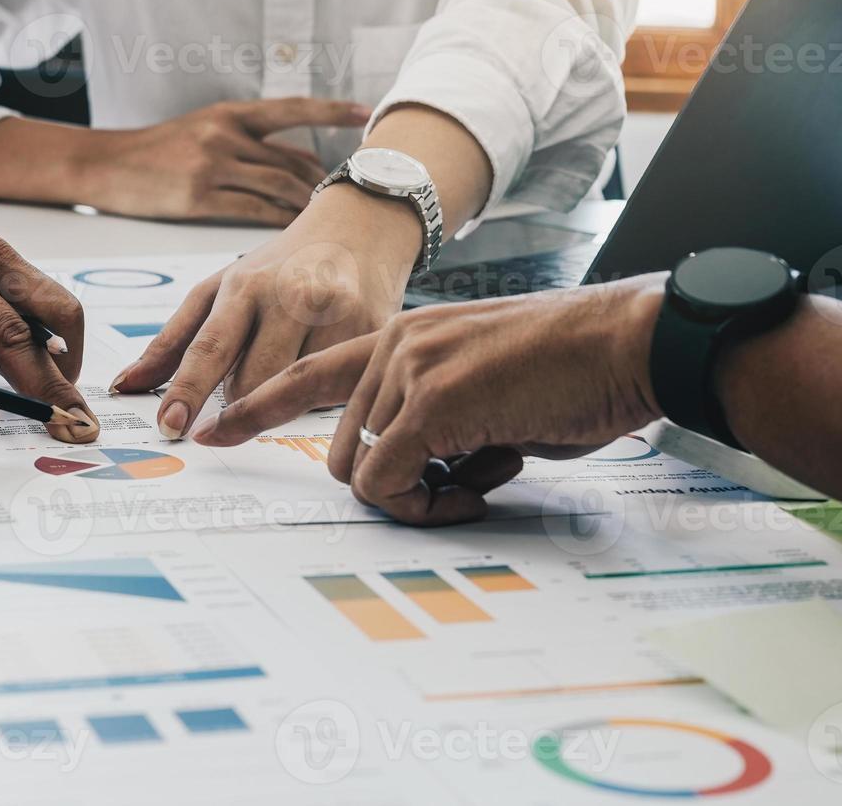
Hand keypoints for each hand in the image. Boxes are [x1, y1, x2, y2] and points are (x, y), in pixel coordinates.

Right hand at [77, 99, 368, 224]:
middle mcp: (224, 134)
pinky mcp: (199, 197)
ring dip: (305, 205)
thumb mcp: (203, 129)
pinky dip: (278, 222)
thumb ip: (249, 141)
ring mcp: (212, 165)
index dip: (330, 110)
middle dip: (322, 182)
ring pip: (278, 186)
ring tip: (325, 222)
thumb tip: (301, 163)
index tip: (365, 111)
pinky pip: (253, 211)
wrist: (107, 164)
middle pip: (290, 160)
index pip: (291, 108)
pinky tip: (293, 233)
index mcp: (228, 113)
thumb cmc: (158, 151)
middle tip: (348, 198)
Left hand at [112, 183, 423, 437]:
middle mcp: (291, 298)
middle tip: (241, 389)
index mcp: (244, 285)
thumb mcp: (220, 288)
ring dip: (280, 395)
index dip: (187, 391)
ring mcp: (336, 315)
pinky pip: (334, 388)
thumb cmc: (279, 264)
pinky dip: (320, 386)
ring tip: (286, 360)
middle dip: (239, 401)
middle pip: (253, 384)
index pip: (209, 348)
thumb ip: (172, 341)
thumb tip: (124, 386)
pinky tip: (322, 356)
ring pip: (294, 392)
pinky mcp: (372, 332)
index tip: (170, 427)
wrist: (360, 226)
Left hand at [192, 277, 666, 524]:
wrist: (625, 342)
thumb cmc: (571, 371)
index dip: (258, 404)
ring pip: (360, 470)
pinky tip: (482, 487)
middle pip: (339, 447)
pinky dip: (427, 505)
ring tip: (482, 478)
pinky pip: (388, 484)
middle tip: (459, 488)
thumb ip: (437, 416)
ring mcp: (407, 371)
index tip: (216, 429)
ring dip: (415, 496)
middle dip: (391, 483)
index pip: (309, 371)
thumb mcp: (485, 386)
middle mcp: (394, 346)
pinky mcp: (430, 405)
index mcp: (402, 336)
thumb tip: (424, 472)